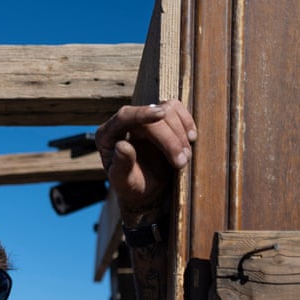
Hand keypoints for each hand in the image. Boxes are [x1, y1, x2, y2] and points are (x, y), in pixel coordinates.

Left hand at [95, 99, 195, 215]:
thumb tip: (122, 146)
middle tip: (181, 162)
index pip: (124, 116)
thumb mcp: (124, 182)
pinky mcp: (161, 119)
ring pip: (167, 110)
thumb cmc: (131, 187)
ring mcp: (144, 118)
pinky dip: (186, 122)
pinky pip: (176, 110)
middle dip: (169, 138)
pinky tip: (191, 138)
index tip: (160, 115)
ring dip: (180, 133)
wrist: (146, 189)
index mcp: (107, 135)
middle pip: (152, 116)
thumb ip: (121, 166)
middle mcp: (125, 122)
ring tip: (185, 158)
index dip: (141, 113)